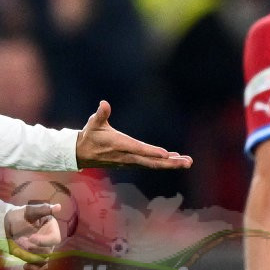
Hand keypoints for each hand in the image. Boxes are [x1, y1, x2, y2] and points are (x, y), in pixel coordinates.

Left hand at [4, 201, 62, 269]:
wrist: (9, 224)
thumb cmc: (20, 215)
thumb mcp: (30, 211)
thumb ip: (43, 210)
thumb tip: (58, 207)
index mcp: (52, 228)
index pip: (54, 239)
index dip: (44, 241)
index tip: (31, 238)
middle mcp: (50, 240)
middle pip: (48, 251)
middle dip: (35, 249)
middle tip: (22, 243)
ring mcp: (44, 250)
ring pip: (43, 260)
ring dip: (31, 258)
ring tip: (21, 252)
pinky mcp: (37, 257)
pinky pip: (40, 266)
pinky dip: (35, 269)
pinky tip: (25, 266)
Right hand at [73, 102, 191, 170]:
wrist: (81, 154)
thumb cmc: (90, 135)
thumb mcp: (93, 123)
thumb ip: (100, 114)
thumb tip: (104, 104)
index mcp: (120, 145)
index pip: (138, 149)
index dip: (152, 152)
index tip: (166, 154)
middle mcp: (127, 156)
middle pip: (152, 161)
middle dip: (170, 163)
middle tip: (188, 162)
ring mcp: (130, 161)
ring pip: (153, 164)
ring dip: (171, 164)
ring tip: (187, 162)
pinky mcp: (131, 163)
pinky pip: (150, 164)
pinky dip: (163, 163)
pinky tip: (174, 160)